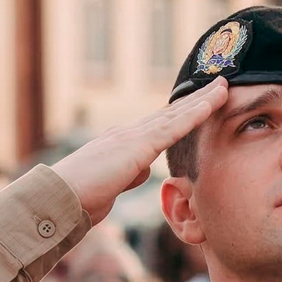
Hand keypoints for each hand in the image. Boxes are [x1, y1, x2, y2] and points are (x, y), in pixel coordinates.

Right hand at [51, 77, 229, 221]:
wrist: (58, 197)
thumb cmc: (80, 198)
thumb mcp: (111, 186)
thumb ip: (128, 175)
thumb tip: (142, 170)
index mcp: (122, 143)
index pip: (159, 125)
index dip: (182, 113)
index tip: (201, 103)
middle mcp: (128, 133)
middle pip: (170, 112)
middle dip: (196, 99)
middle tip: (220, 84)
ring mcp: (132, 136)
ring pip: (176, 114)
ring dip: (202, 100)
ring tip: (224, 86)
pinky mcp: (138, 146)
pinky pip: (173, 127)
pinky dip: (195, 114)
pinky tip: (212, 105)